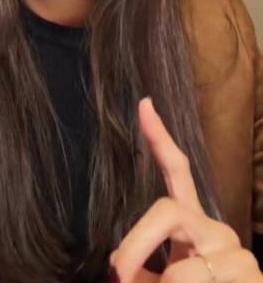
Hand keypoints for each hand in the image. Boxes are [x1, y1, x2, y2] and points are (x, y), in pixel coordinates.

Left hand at [111, 98, 261, 282]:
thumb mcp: (151, 280)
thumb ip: (134, 265)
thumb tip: (118, 269)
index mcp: (188, 223)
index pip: (176, 173)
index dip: (160, 139)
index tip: (144, 104)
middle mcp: (215, 229)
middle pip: (168, 211)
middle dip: (135, 245)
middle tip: (118, 274)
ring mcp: (236, 252)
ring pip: (182, 268)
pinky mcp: (252, 275)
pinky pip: (201, 282)